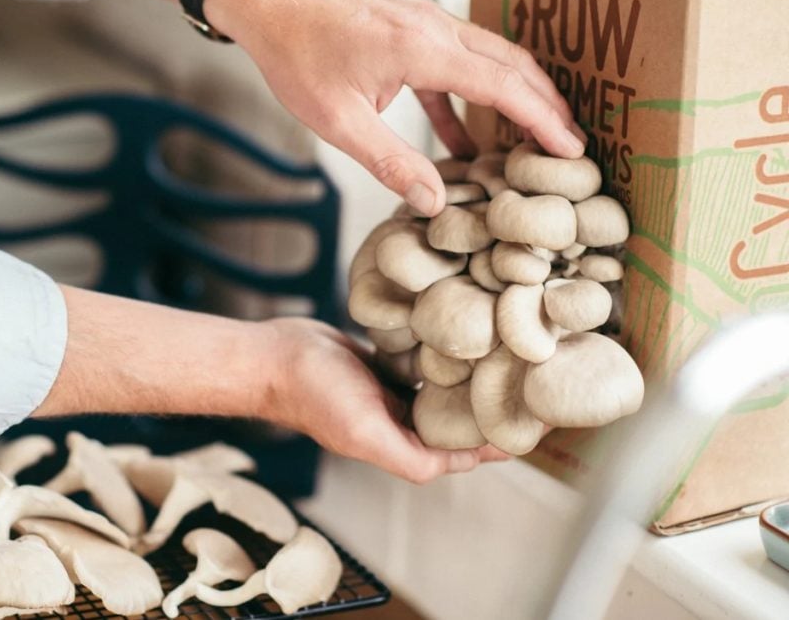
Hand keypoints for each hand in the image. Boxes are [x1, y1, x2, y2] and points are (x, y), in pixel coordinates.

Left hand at [206, 0, 585, 216]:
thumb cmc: (294, 54)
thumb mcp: (337, 121)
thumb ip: (389, 162)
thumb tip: (433, 202)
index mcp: (421, 48)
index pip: (503, 85)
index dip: (542, 119)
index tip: (571, 148)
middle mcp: (434, 27)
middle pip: (511, 64)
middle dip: (546, 106)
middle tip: (571, 145)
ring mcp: (425, 22)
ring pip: (490, 59)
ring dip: (515, 97)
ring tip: (533, 141)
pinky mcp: (410, 28)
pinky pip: (456, 63)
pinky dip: (469, 99)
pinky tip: (465, 141)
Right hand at [258, 318, 508, 482]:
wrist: (272, 356)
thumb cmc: (312, 394)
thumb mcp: (362, 432)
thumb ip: (407, 457)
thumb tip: (459, 467)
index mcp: (401, 445)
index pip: (461, 451)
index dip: (496, 440)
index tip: (531, 422)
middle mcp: (400, 422)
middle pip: (458, 420)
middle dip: (491, 406)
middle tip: (528, 383)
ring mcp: (392, 392)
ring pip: (444, 388)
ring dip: (471, 376)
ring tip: (507, 358)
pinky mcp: (384, 363)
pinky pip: (423, 360)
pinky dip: (444, 352)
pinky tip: (465, 336)